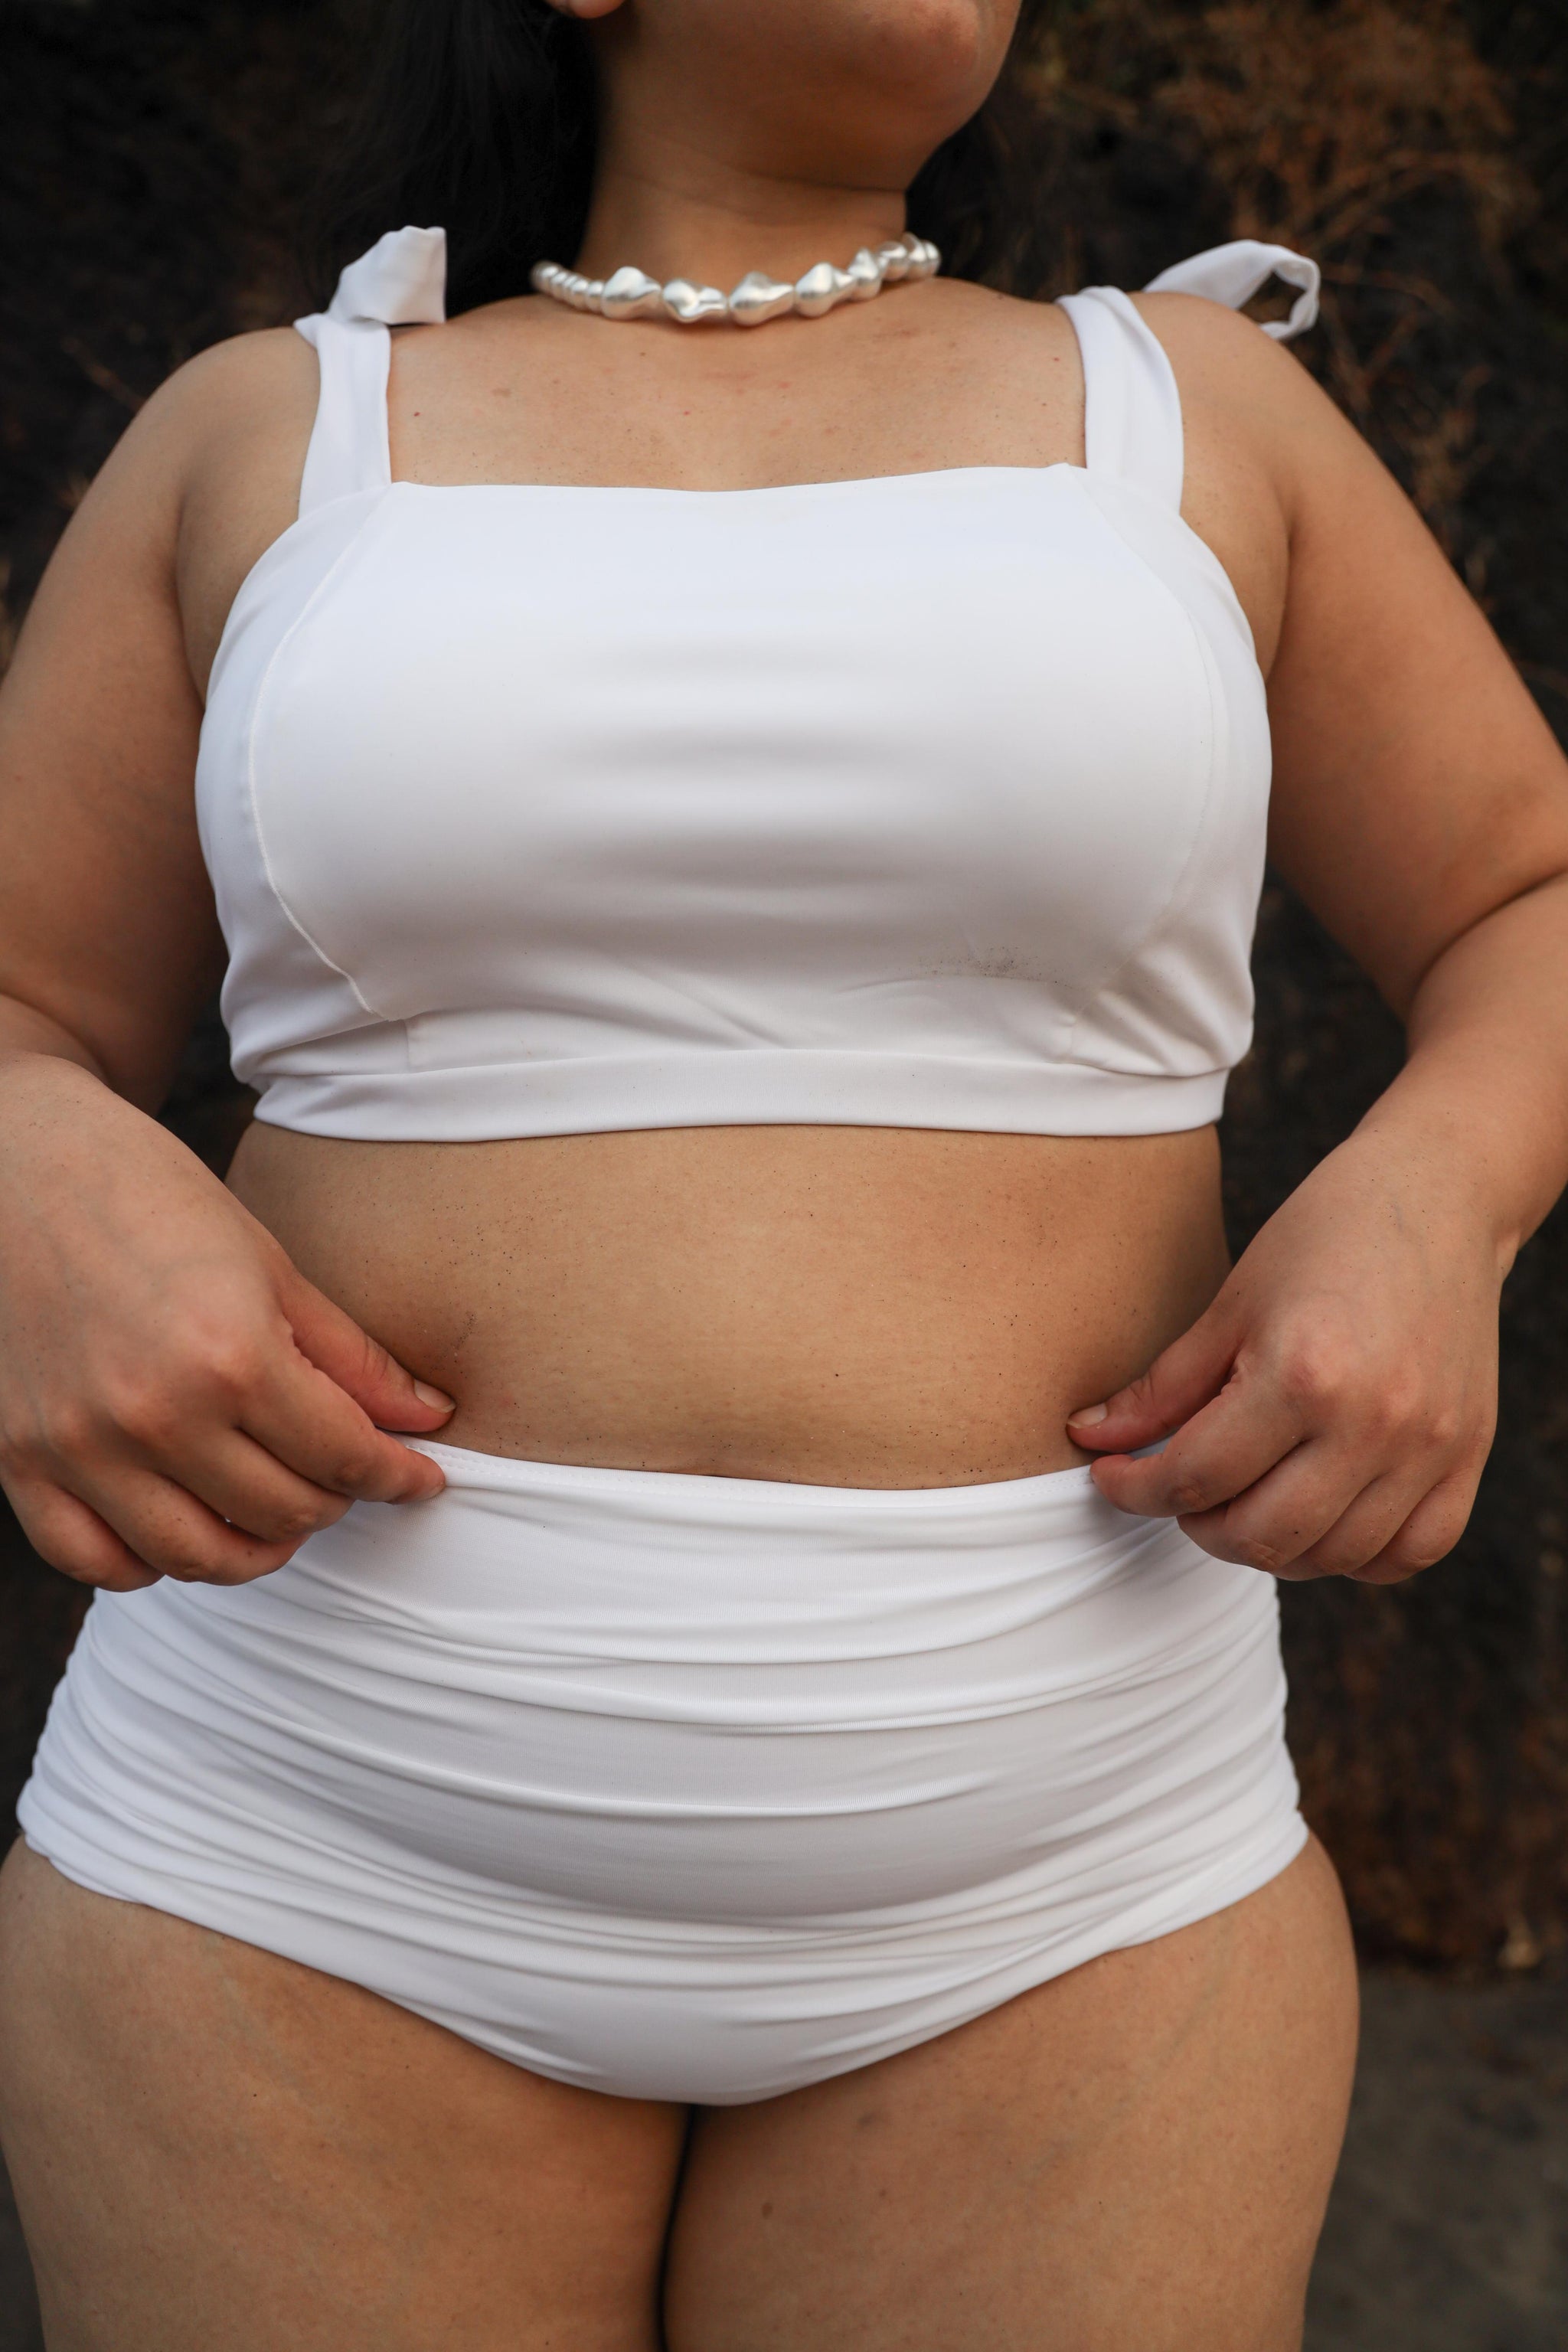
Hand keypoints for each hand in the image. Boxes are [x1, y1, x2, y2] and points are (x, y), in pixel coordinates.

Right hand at [0, 1058, 454, 1592]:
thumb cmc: (150, 1195)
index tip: (422, 1478)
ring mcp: (80, 1447)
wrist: (16, 1162)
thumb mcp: (269, 1263)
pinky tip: (185, 1524)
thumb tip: (428, 1418)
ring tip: (278, 1508)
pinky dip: (150, 1563)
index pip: (344, 1457)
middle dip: (334, 1500)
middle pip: (281, 1513)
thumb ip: (349, 1356)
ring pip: (197, 1557)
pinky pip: (96, 1561)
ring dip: (256, 1547)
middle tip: (345, 1472)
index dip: (397, 1476)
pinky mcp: (20, 1461)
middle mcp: (154, 1415)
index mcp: (229, 1354)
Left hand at [1065, 1133, 1504, 1583]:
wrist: (1439, 1197)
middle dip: (1196, 1525)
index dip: (1133, 1489)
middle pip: (1260, 1536)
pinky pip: (1408, 1553)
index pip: (1194, 1477)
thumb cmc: (1325, 1235)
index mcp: (1301, 1374)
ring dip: (1269, 1546)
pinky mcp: (1469, 1457)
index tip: (1110, 1476)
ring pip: (1330, 1557)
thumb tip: (1090, 1439)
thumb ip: (1162, 1387)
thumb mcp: (1231, 1302)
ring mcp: (1429, 1448)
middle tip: (1178, 1489)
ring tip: (1241, 1499)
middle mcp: (1373, 1424)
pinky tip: (1317, 1515)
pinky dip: (1354, 1555)